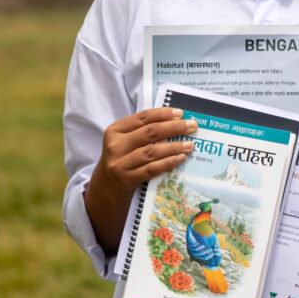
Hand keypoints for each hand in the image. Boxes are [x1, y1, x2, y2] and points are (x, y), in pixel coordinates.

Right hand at [84, 107, 197, 252]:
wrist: (107, 184)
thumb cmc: (124, 156)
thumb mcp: (126, 140)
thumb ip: (144, 130)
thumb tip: (177, 120)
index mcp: (115, 130)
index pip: (142, 117)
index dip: (163, 114)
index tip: (180, 113)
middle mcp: (115, 145)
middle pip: (149, 133)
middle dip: (173, 128)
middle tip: (191, 126)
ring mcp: (119, 163)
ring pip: (151, 151)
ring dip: (174, 146)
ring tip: (190, 144)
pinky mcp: (126, 179)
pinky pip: (151, 169)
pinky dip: (168, 162)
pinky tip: (181, 158)